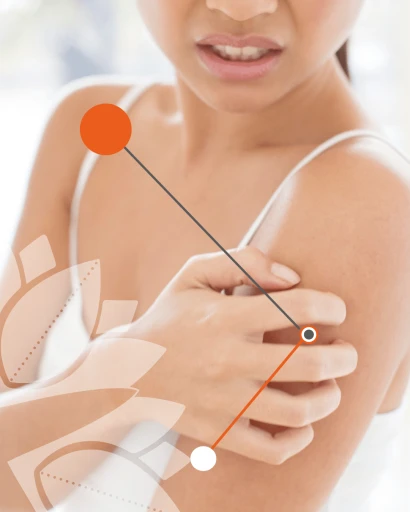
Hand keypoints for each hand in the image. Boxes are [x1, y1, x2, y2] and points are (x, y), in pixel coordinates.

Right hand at [130, 247, 356, 464]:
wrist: (129, 370)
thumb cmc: (170, 316)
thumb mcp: (194, 273)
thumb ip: (243, 260)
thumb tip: (293, 278)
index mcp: (223, 318)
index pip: (297, 308)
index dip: (331, 306)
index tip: (337, 310)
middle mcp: (226, 360)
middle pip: (308, 364)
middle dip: (344, 357)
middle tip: (348, 352)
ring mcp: (223, 401)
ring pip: (297, 412)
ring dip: (329, 399)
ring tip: (332, 387)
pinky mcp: (219, 431)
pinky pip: (270, 450)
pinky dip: (298, 441)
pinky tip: (304, 425)